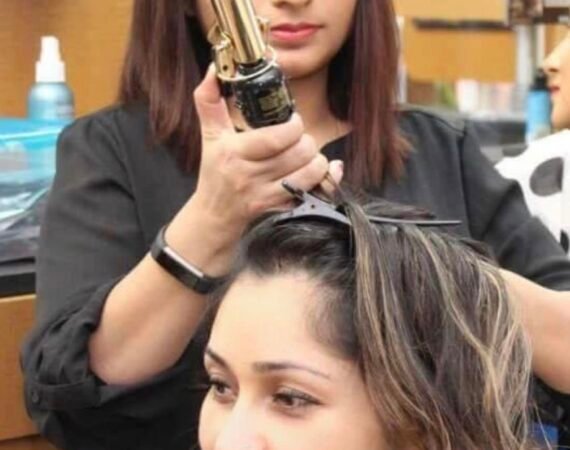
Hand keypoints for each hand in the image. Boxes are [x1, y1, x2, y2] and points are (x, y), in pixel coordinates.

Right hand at [191, 65, 342, 231]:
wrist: (214, 213)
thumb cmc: (215, 170)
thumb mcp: (209, 135)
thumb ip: (208, 100)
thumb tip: (213, 68)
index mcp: (233, 152)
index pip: (274, 138)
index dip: (294, 127)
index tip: (294, 122)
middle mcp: (248, 175)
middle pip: (297, 154)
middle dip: (307, 142)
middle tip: (300, 139)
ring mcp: (264, 194)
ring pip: (308, 173)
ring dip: (317, 160)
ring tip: (307, 154)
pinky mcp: (276, 207)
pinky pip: (310, 192)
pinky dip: (324, 180)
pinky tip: (322, 171)